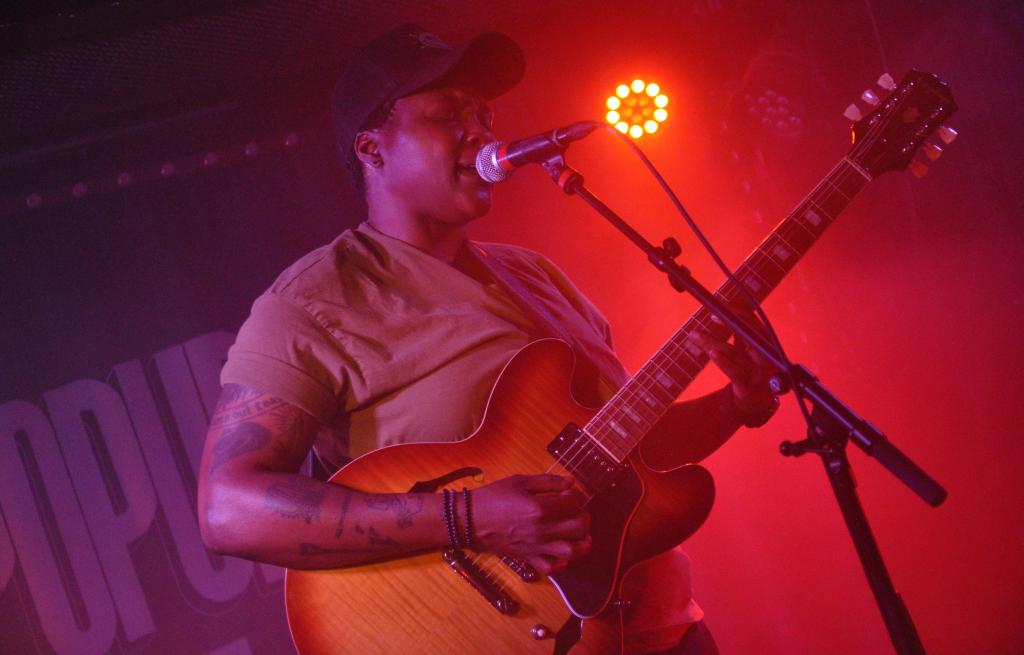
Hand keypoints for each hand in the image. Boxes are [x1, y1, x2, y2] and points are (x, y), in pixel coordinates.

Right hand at [472, 474, 590, 574]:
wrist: (470, 520)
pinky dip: (561, 563)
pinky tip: (562, 554)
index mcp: (540, 508)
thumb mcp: (520, 481)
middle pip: (578, 528)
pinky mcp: (528, 559)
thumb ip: (548, 481)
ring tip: (582, 537)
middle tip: (579, 514)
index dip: (576, 497)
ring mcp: (536, 547)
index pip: (572, 503)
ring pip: (571, 551)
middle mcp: (542, 530)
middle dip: (584, 519)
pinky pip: (551, 568)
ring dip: (582, 544)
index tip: (570, 495)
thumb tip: (571, 483)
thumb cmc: (494, 497)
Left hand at [690, 311, 779, 413]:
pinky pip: (734, 372)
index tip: (720, 307)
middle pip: (746, 335)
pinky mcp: (748, 385)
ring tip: (695, 335)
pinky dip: (723, 362)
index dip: (737, 313)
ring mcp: (758, 371)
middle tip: (711, 316)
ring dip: (712, 341)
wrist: (757, 400)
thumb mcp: (749, 350)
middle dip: (729, 323)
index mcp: (767, 343)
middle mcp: (766, 355)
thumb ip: (740, 334)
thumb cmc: (751, 369)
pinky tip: (712, 353)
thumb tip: (723, 312)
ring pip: (733, 352)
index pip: (753, 322)